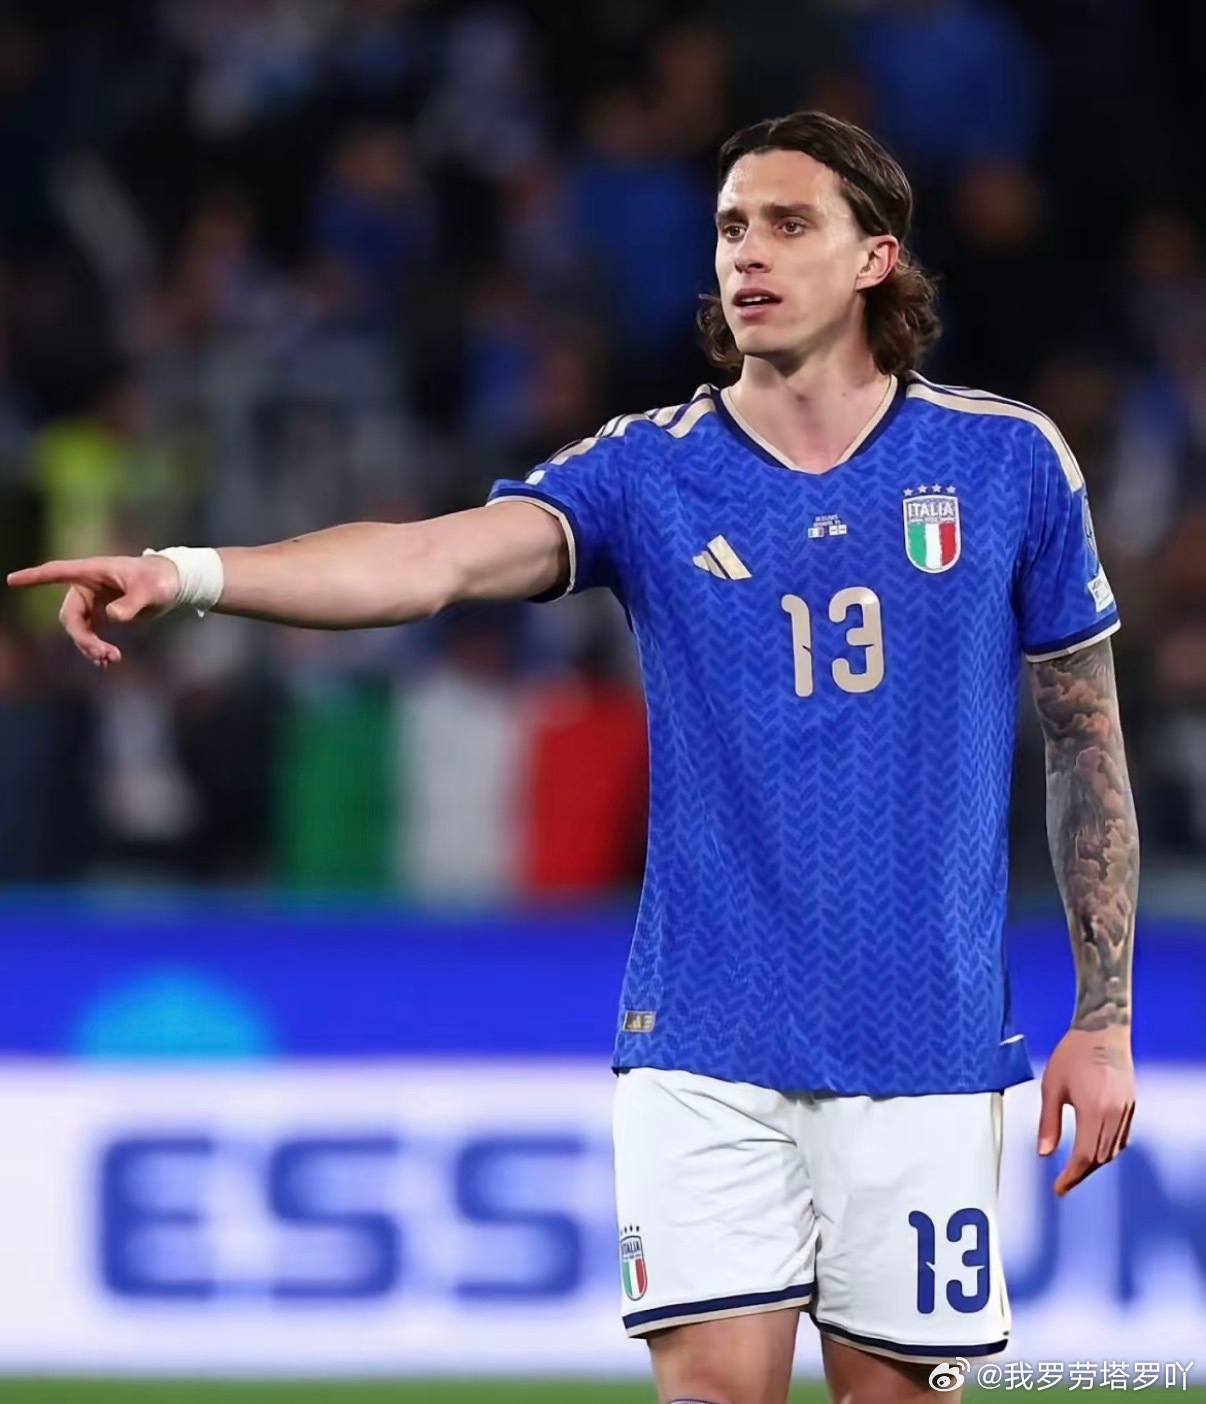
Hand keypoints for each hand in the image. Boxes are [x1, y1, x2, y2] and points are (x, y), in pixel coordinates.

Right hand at [6, 554, 179, 666]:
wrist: (171, 584)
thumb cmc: (159, 579)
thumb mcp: (150, 590)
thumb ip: (132, 603)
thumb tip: (112, 617)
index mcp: (92, 572)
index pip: (57, 573)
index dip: (34, 577)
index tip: (12, 581)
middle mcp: (86, 587)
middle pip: (70, 616)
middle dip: (83, 638)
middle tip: (104, 654)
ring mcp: (92, 603)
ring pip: (79, 630)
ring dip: (90, 647)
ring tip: (112, 659)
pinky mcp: (100, 615)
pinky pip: (89, 636)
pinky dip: (96, 649)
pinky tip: (107, 661)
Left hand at [1037, 1025, 1134, 1195]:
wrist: (1103, 1029)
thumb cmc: (1073, 1053)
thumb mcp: (1052, 1086)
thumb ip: (1048, 1122)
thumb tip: (1043, 1153)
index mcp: (1093, 1111)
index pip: (1083, 1157)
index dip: (1070, 1177)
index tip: (1058, 1189)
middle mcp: (1114, 1114)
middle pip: (1099, 1158)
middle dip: (1081, 1173)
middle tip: (1064, 1183)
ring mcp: (1126, 1110)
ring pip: (1112, 1150)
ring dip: (1094, 1163)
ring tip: (1075, 1169)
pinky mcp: (1130, 1105)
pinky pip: (1121, 1138)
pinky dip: (1107, 1149)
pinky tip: (1094, 1149)